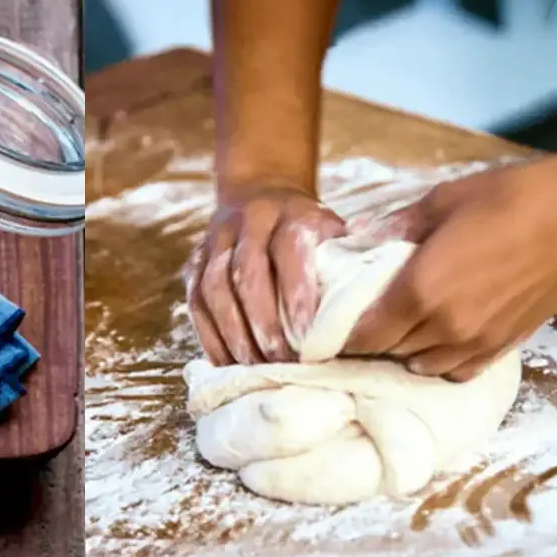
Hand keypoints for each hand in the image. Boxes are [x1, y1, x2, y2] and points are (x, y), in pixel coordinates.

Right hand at [185, 186, 344, 364]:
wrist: (260, 191)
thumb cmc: (309, 229)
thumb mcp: (334, 232)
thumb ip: (345, 264)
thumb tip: (363, 315)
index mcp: (292, 210)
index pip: (289, 249)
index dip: (296, 293)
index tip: (308, 336)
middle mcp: (250, 220)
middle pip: (246, 273)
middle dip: (262, 322)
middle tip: (280, 361)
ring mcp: (216, 239)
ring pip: (214, 288)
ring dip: (233, 332)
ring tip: (253, 366)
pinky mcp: (193, 261)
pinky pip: (195, 301)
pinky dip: (209, 335)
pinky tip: (227, 361)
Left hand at [344, 154, 556, 380]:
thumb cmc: (508, 199)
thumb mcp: (438, 201)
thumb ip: (392, 227)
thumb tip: (356, 240)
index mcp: (419, 291)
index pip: (363, 335)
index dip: (339, 336)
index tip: (325, 330)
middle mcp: (445, 326)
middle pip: (387, 352)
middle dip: (368, 341)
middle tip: (357, 324)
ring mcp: (477, 342)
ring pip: (420, 365)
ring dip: (402, 351)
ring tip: (396, 328)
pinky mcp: (503, 347)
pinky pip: (456, 372)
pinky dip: (438, 362)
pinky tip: (434, 339)